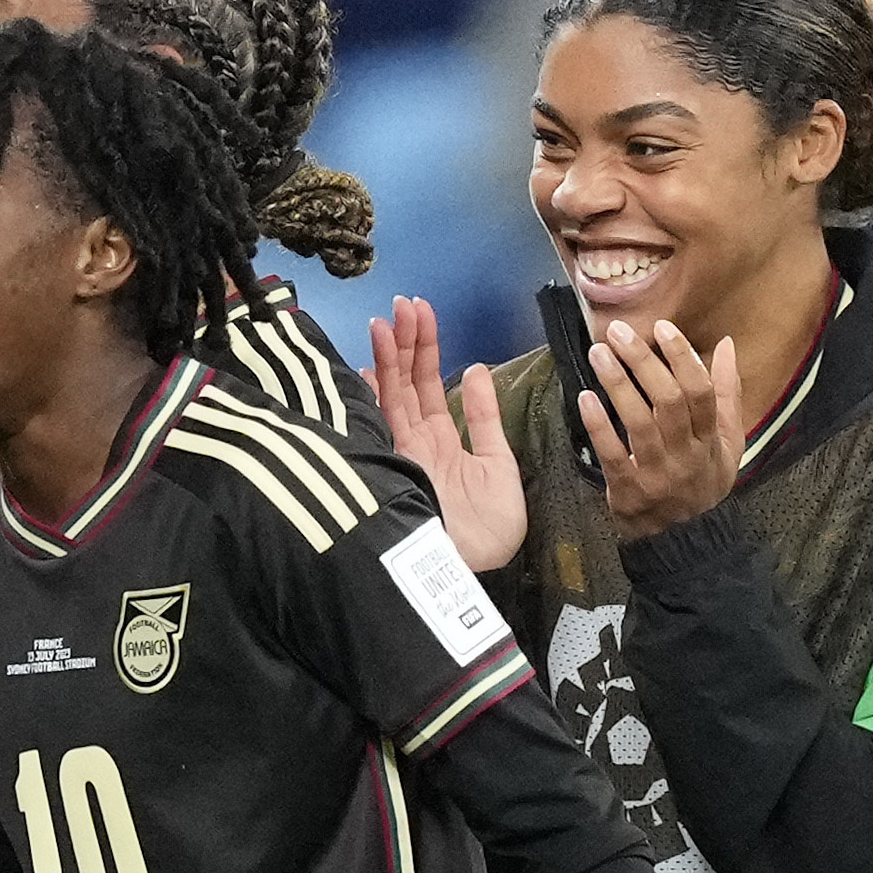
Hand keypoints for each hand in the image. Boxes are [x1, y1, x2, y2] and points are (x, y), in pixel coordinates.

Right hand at [370, 299, 527, 575]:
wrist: (475, 568)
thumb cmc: (489, 528)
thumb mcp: (500, 464)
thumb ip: (484, 419)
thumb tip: (476, 371)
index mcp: (441, 443)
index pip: (427, 388)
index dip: (424, 352)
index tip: (421, 316)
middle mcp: (414, 444)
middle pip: (405, 384)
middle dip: (405, 343)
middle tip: (403, 304)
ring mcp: (401, 454)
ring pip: (392, 397)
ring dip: (391, 358)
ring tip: (389, 319)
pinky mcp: (395, 467)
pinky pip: (387, 425)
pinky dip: (380, 397)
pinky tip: (373, 367)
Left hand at [574, 310, 750, 542]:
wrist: (684, 538)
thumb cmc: (703, 480)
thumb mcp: (728, 441)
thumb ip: (727, 394)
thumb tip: (726, 345)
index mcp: (712, 439)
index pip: (700, 392)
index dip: (682, 357)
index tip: (662, 328)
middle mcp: (687, 453)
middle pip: (668, 400)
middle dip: (643, 362)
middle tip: (618, 332)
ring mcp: (657, 472)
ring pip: (638, 422)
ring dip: (617, 383)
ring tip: (598, 353)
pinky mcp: (628, 489)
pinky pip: (611, 453)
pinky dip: (597, 424)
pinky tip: (584, 397)